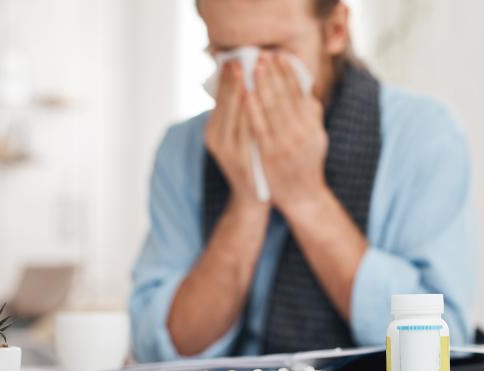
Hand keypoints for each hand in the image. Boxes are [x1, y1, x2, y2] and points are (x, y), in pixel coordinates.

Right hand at [204, 61, 266, 208]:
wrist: (253, 200)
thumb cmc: (249, 164)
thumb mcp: (237, 139)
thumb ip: (237, 116)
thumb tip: (244, 85)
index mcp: (214, 133)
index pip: (221, 100)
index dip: (229, 79)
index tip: (237, 58)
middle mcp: (219, 141)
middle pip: (229, 104)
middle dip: (240, 79)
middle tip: (250, 57)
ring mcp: (231, 153)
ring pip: (241, 115)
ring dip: (252, 90)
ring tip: (262, 70)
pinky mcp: (246, 161)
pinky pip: (254, 132)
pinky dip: (260, 113)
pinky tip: (269, 100)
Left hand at [245, 51, 329, 215]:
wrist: (303, 198)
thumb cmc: (307, 166)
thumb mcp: (317, 139)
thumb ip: (311, 116)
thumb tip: (306, 91)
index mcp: (313, 127)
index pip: (301, 94)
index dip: (290, 73)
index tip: (280, 56)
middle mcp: (302, 133)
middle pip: (286, 97)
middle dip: (274, 74)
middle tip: (263, 54)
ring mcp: (286, 144)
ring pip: (273, 108)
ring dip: (263, 85)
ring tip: (254, 66)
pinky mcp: (271, 154)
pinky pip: (260, 127)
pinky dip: (254, 109)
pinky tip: (247, 94)